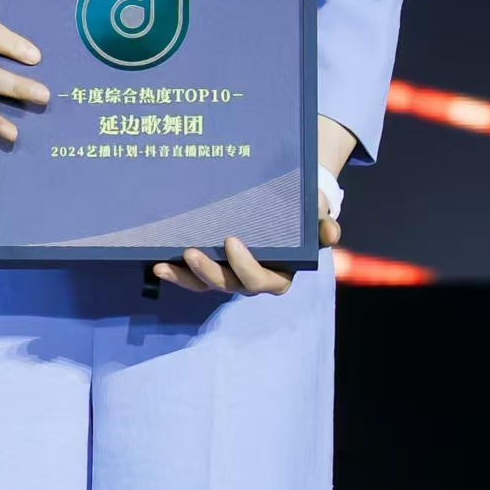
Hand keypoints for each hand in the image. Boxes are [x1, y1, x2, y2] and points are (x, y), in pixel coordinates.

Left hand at [150, 185, 341, 295]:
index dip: (245, 266)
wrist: (289, 205)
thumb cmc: (305, 212)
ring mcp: (230, 275)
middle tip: (191, 251)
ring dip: (186, 277)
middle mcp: (252, 279)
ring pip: (207, 284)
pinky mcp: (213, 266)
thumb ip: (323, 223)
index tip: (231, 241)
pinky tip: (158, 264)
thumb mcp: (318, 215)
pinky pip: (193, 276)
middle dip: (209, 272)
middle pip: (229, 285)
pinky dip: (177, 273)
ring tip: (164, 264)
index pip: (261, 281)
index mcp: (278, 274)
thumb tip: (330, 232)